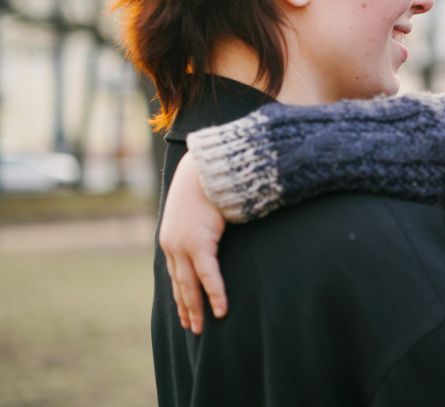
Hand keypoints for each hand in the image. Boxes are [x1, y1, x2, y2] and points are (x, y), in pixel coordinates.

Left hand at [159, 151, 226, 333]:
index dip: (180, 294)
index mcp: (170, 239)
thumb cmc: (205, 184)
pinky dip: (215, 294)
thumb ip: (200, 224)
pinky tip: (222, 310)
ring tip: (202, 327)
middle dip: (186, 307)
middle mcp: (172, 246)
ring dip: (196, 308)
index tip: (184, 311)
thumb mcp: (197, 208)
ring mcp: (183, 246)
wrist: (204, 169)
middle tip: (193, 327)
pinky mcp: (198, 244)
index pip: (174, 274)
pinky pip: (208, 276)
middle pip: (179, 284)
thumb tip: (210, 230)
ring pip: (189, 285)